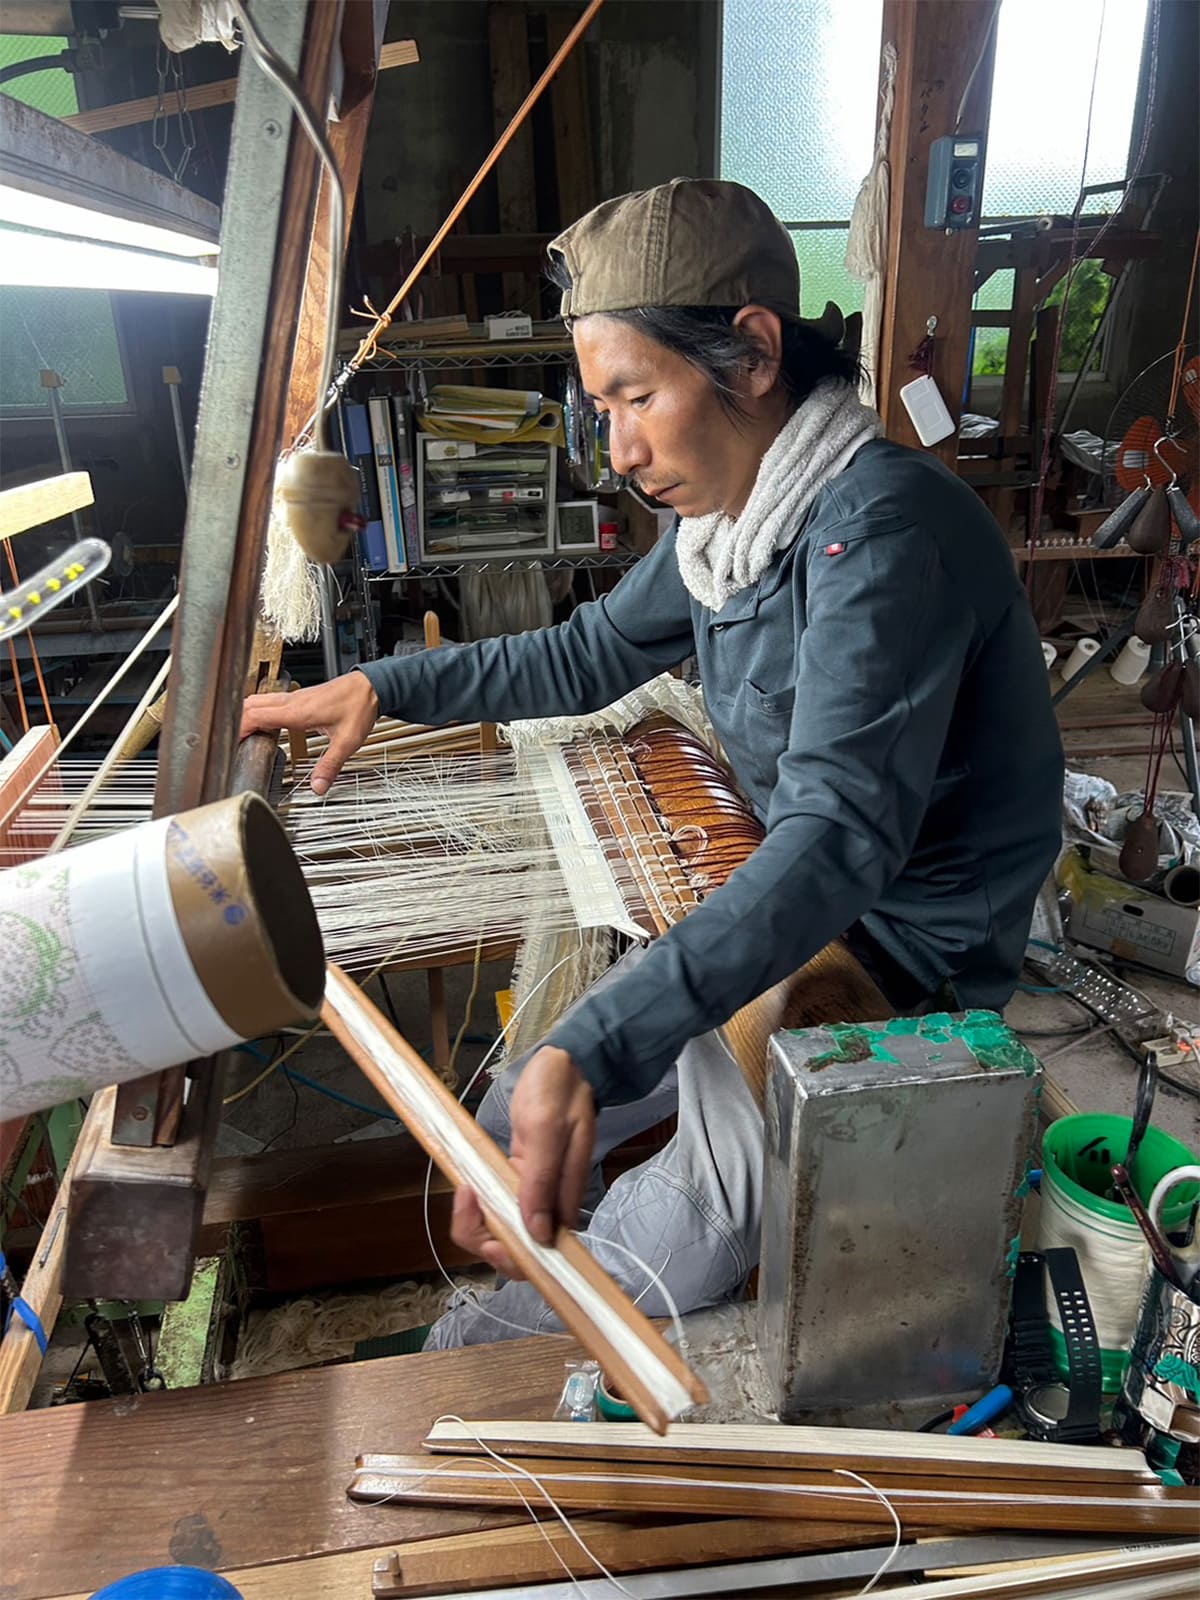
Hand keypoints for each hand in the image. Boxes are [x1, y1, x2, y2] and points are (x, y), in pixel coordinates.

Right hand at [239, 671, 378, 794]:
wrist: (370, 687)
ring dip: (246, 717)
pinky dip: (258, 713)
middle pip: (249, 706)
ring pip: (257, 701)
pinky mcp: (298, 698)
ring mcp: (293, 698)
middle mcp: (291, 702)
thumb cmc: (359, 707)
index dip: (237, 729)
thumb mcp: (347, 742)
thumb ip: (330, 766)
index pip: (254, 715)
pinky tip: (264, 727)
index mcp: (297, 711)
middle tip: (232, 744)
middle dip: (236, 724)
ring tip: (243, 737)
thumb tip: (318, 786)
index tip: (230, 744)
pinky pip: (269, 702)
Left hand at [451, 1046, 594, 1278]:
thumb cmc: (557, 1090)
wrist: (561, 1064)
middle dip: (487, 1240)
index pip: (543, 1251)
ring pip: (505, 1231)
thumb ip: (542, 1181)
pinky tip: (466, 1188)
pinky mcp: (520, 1180)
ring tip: (464, 1192)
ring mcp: (535, 1193)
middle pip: (521, 1250)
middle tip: (468, 1202)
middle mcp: (552, 1204)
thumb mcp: (547, 1129)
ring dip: (477, 1223)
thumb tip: (539, 1234)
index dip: (513, 1253)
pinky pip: (499, 1207)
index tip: (487, 1224)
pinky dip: (478, 1206)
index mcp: (565, 1198)